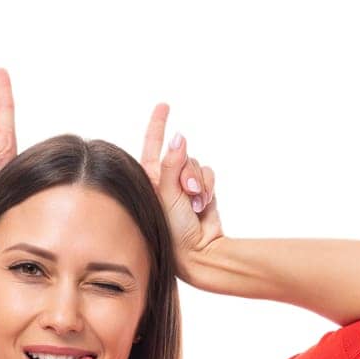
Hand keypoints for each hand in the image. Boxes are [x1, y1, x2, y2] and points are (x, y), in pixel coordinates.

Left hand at [139, 103, 223, 273]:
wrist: (197, 253)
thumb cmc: (174, 230)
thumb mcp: (169, 194)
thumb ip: (173, 164)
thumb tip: (178, 136)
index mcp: (150, 179)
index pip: (153, 145)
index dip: (158, 124)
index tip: (164, 106)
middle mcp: (166, 181)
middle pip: (182, 155)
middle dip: (188, 170)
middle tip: (188, 192)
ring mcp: (184, 187)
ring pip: (198, 165)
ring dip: (201, 182)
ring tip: (196, 204)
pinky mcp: (201, 192)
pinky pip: (209, 176)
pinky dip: (210, 188)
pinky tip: (203, 206)